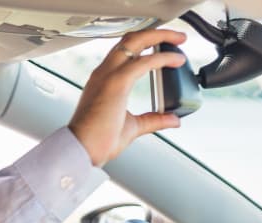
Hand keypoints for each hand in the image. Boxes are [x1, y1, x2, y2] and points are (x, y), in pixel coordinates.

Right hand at [68, 29, 187, 165]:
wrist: (82, 150)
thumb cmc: (96, 142)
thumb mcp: (132, 127)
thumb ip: (152, 120)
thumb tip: (172, 119)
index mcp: (103, 81)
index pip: (125, 52)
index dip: (145, 45)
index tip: (163, 48)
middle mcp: (104, 73)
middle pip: (131, 39)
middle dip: (156, 33)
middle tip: (176, 38)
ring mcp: (109, 75)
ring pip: (136, 40)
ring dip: (161, 36)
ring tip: (179, 40)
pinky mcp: (117, 82)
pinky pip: (145, 61)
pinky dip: (163, 57)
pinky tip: (176, 60)